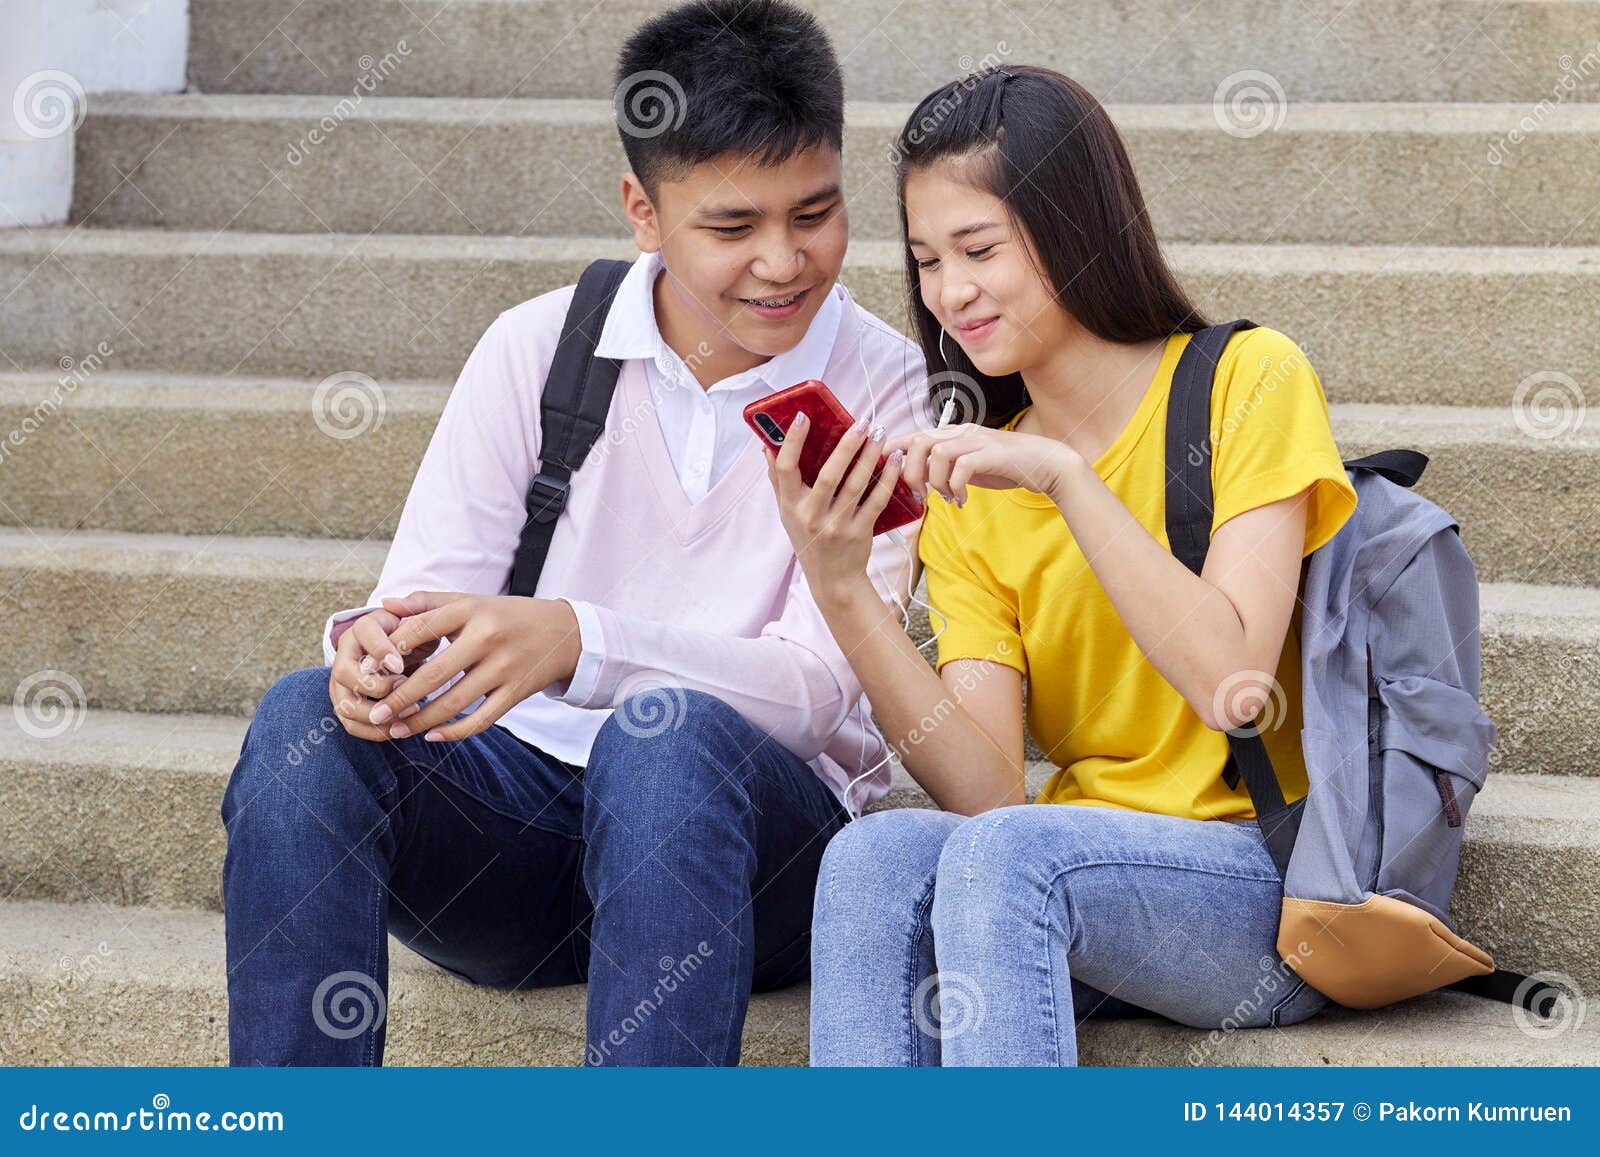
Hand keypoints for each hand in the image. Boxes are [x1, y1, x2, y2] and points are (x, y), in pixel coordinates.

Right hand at [328, 608, 424, 739]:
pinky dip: (374, 732)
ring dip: (377, 713)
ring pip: (345, 704)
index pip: (364, 633)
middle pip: (344, 673)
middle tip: (406, 688)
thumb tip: (393, 604)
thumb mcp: (419, 619)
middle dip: (377, 686)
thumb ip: (412, 610)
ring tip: (408, 712)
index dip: (380, 650)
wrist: (405, 651)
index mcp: (363, 627)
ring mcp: (341, 682)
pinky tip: (399, 729)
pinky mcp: (346, 704)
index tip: (401, 664)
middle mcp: (345, 654)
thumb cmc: (415, 633)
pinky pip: (351, 724)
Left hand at [359, 592, 581, 741]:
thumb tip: (386, 605)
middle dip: (400, 699)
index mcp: (472, 610)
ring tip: (396, 730)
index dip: (392, 652)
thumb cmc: (508, 615)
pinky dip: (455, 731)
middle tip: (374, 715)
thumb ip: (428, 603)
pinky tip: (432, 736)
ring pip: (455, 703)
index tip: (368, 672)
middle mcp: (488, 638)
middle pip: (435, 675)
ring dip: (421, 720)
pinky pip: (482, 719)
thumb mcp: (471, 601)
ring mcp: (505, 667)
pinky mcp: (517, 691)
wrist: (565, 632)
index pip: (422, 630)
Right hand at [762, 411, 909, 604]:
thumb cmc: (808, 540)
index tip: (802, 416)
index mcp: (791, 507)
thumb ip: (778, 481)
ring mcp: (837, 526)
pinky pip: (876, 500)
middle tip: (862, 421)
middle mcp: (811, 517)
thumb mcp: (787, 514)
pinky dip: (887, 478)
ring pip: (856, 485)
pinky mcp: (860, 533)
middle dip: (847, 444)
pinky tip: (894, 459)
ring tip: (880, 433)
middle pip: (829, 475)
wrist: (833, 581)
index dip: (792, 442)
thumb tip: (768, 446)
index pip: (785, 469)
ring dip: (869, 455)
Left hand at [884, 423, 1078, 506]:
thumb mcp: (967, 466)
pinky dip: (955, 487)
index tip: (880, 465)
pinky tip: (961, 500)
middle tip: (918, 493)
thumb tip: (915, 476)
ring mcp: (977, 441)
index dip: (893, 447)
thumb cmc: (1004, 467)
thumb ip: (942, 468)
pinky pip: (961, 467)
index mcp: (953, 434)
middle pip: (919, 441)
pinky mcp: (992, 454)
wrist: (1044, 464)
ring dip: (933, 480)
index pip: (914, 435)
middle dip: (910, 470)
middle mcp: (962, 432)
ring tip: (944, 496)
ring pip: (936, 452)